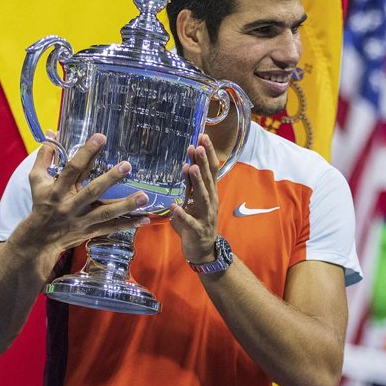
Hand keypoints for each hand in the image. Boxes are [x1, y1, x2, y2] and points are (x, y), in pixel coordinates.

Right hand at [23, 132, 149, 256]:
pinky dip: (128, 224)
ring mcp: (82, 220)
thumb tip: (52, 133)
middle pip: (92, 191)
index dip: (86, 153)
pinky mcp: (91, 231)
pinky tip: (145, 218)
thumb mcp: (37, 180)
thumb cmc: (41, 204)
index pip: (73, 169)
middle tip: (127, 165)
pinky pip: (112, 227)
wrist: (40, 239)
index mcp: (58, 190)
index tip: (100, 137)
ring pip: (106, 213)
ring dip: (126, 205)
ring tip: (144, 196)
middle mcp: (71, 205)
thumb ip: (45, 156)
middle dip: (110, 179)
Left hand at [169, 134, 219, 263]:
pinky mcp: (197, 230)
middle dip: (203, 162)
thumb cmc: (196, 221)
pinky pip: (189, 222)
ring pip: (202, 197)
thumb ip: (190, 184)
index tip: (202, 136)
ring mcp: (205, 216)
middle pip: (208, 179)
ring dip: (197, 182)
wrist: (204, 249)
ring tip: (192, 168)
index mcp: (209, 192)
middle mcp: (210, 201)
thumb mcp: (193, 200)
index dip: (207, 153)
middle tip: (198, 146)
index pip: (211, 169)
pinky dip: (182, 214)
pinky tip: (175, 207)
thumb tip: (188, 163)